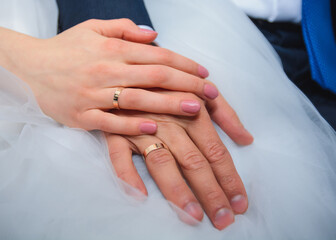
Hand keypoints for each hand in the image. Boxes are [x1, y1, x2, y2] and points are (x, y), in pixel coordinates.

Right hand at [0, 19, 218, 134]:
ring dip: (169, 104)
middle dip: (187, 83)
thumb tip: (154, 35)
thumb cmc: (64, 49)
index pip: (157, 55)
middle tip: (211, 93)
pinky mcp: (82, 116)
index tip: (205, 73)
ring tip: (195, 108)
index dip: (185, 63)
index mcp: (112, 49)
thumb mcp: (92, 29)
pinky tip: (154, 127)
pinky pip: (111, 122)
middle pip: (155, 76)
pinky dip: (133, 125)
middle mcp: (106, 71)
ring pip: (138, 99)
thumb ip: (124, 29)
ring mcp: (94, 95)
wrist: (28, 68)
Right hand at [106, 92, 250, 229]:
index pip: (216, 152)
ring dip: (177, 190)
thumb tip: (247, 139)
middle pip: (193, 161)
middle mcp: (169, 122)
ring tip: (192, 216)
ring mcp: (141, 127)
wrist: (132, 67)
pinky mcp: (116, 132)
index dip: (230, 179)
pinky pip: (119, 156)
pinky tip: (140, 196)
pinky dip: (128, 175)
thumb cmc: (172, 82)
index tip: (240, 204)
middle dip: (211, 192)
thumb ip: (225, 113)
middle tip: (223, 220)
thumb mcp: (202, 89)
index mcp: (193, 111)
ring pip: (162, 161)